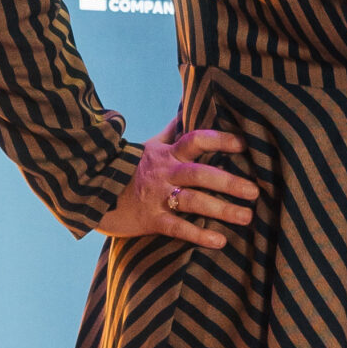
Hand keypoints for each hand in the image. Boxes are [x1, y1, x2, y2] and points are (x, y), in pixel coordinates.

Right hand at [95, 124, 257, 249]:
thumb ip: (173, 132)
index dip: (219, 140)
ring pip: (192, 201)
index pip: (195, 140)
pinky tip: (220, 241)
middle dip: (228, 182)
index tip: (243, 144)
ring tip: (246, 217)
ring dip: (221, 210)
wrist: (92, 192)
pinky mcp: (149, 219)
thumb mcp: (151, 146)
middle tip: (255, 192)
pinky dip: (198, 234)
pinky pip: (176, 227)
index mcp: (168, 154)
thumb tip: (187, 106)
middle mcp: (165, 173)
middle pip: (199, 174)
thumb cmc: (131, 169)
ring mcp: (156, 196)